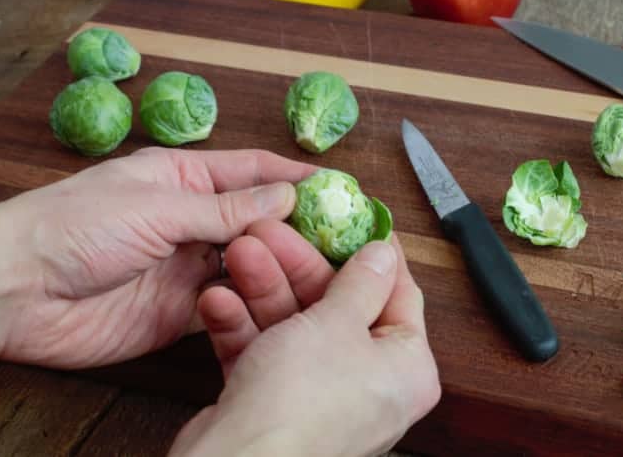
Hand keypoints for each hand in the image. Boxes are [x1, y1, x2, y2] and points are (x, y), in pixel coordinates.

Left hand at [0, 147, 314, 368]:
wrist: (18, 293)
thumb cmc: (76, 228)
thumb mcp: (157, 206)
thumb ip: (224, 208)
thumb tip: (286, 194)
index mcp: (185, 178)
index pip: (253, 170)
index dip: (295, 176)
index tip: (337, 185)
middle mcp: (194, 221)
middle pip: (260, 220)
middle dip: (297, 226)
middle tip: (341, 238)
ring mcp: (190, 267)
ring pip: (251, 264)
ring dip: (281, 267)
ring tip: (320, 271)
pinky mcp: (184, 312)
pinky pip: (232, 306)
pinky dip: (256, 304)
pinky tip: (281, 303)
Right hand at [168, 223, 440, 456]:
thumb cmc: (301, 403)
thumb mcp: (337, 324)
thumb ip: (360, 283)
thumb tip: (383, 253)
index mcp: (404, 367)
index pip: (397, 293)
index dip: (372, 252)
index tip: (352, 218)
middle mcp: (367, 382)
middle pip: (336, 304)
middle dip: (297, 265)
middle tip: (271, 230)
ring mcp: (319, 393)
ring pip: (295, 324)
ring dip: (263, 287)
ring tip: (240, 251)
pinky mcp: (275, 402)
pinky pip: (265, 352)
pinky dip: (242, 326)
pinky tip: (218, 300)